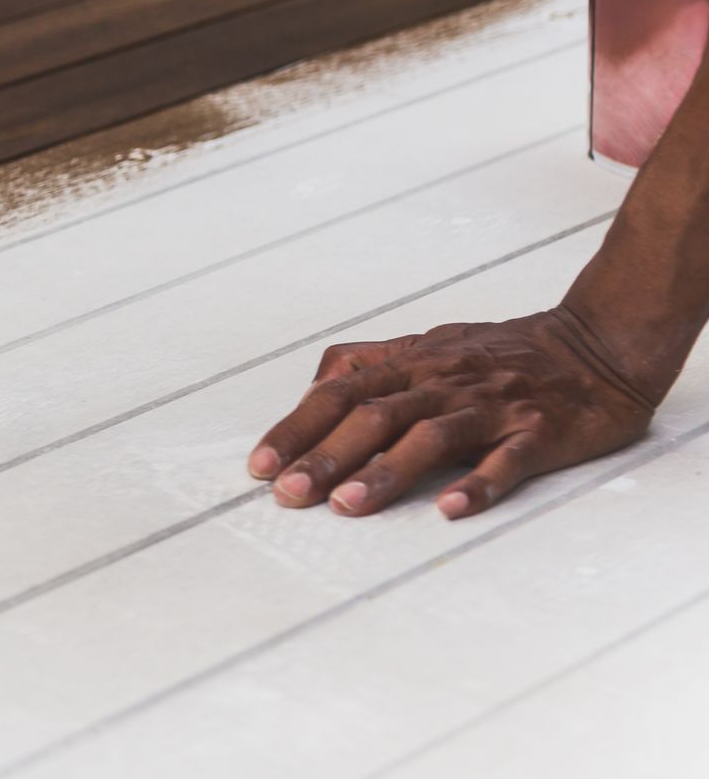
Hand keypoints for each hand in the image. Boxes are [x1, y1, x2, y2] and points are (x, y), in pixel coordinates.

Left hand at [247, 308, 657, 519]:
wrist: (594, 346)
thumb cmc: (498, 353)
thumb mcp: (426, 345)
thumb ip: (369, 364)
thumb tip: (314, 387)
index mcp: (411, 364)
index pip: (339, 393)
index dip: (297, 428)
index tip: (260, 466)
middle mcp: (443, 381)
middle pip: (374, 416)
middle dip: (325, 456)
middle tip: (288, 494)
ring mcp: (491, 406)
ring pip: (430, 437)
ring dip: (385, 473)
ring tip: (347, 506)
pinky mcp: (539, 431)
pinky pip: (506, 459)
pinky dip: (477, 484)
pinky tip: (450, 509)